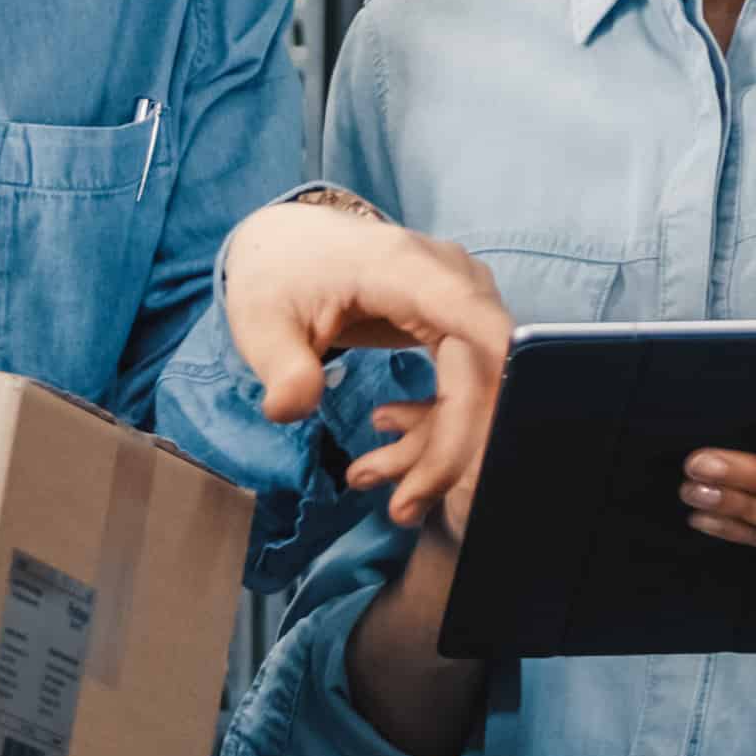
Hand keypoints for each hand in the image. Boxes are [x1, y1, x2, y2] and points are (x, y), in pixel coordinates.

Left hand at [222, 199, 510, 528]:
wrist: (288, 245)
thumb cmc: (278, 276)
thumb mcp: (261, 322)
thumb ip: (281, 366)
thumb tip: (289, 410)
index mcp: (403, 266)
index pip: (472, 322)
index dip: (494, 382)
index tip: (493, 449)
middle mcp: (451, 277)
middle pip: (482, 372)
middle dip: (451, 450)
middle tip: (402, 510)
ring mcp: (463, 299)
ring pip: (481, 386)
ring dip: (440, 447)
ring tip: (375, 485)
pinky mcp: (460, 323)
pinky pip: (469, 383)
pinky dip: (438, 426)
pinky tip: (389, 443)